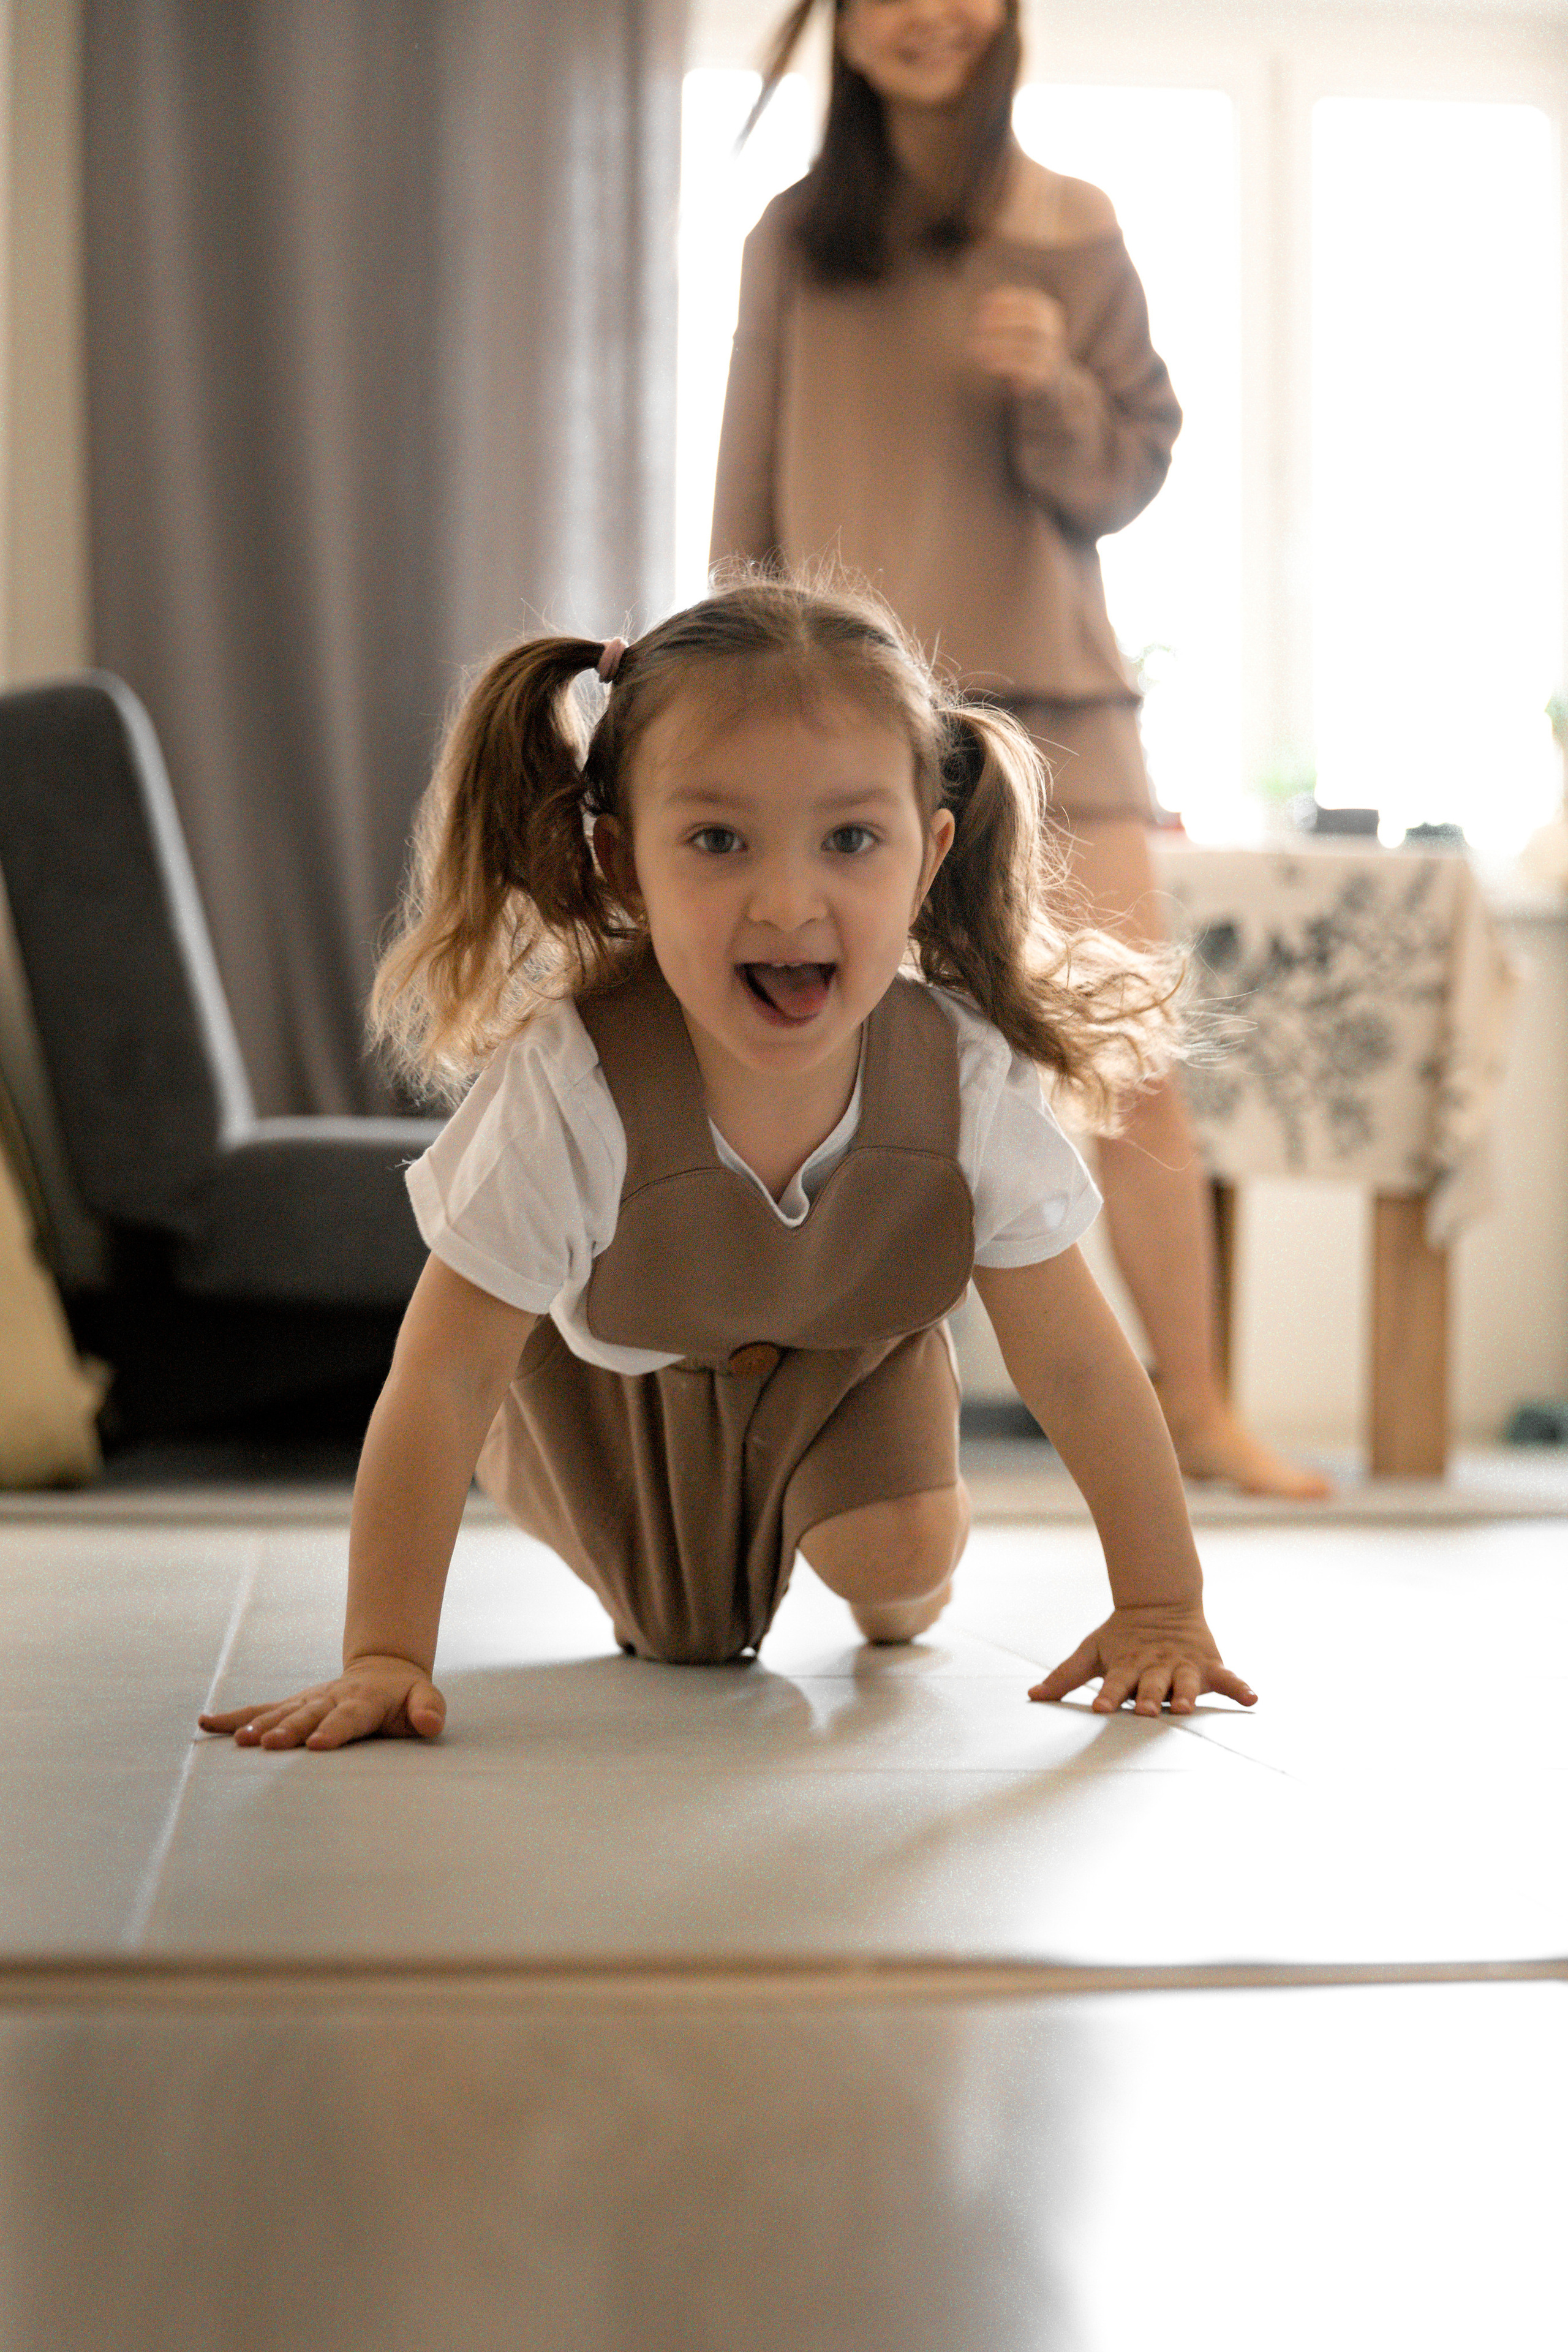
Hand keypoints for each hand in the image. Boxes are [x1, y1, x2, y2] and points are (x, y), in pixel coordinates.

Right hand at [198, 1653, 446, 1750]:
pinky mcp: (293, 1705)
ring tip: (238, 1740)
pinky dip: (234, 1717)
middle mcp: (331, 1698)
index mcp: (364, 1701)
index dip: (334, 1730)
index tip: (317, 1745)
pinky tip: (206, 1724)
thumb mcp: (425, 1699)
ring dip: (259, 1725)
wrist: (384, 1671)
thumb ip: (429, 1709)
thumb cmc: (406, 1697)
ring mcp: (309, 1700)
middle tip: (268, 1745)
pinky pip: (261, 1710)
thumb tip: (432, 1722)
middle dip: (289, 1730)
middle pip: (308, 1715)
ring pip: (281, 1712)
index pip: (349, 1718)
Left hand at [968, 284, 1068, 394]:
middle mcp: (1054, 332)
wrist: (1051, 379)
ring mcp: (1051, 354)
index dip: (1006, 301)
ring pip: (1024, 346)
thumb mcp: (1020, 325)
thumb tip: (984, 303)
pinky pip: (1023, 367)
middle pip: (1031, 321)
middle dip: (1002, 320)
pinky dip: (1002, 363)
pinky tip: (987, 363)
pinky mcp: (1044, 375)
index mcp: (1049, 314)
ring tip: (976, 346)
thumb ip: (1007, 313)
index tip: (981, 304)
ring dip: (997, 345)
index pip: (1030, 302)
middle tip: (977, 323)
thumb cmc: (1026, 347)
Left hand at [1030, 1605, 1256, 1715]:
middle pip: (1152, 1684)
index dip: (1109, 1696)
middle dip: (1151, 1697)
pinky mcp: (1208, 1664)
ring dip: (1188, 1694)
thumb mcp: (1091, 1653)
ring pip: (1186, 1681)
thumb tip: (1031, 1695)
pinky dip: (1239, 1687)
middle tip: (1149, 1710)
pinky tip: (1252, 1699)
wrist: (1160, 1602)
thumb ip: (1064, 1677)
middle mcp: (1156, 1666)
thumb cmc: (1121, 1637)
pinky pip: (1227, 1678)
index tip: (1100, 1709)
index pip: (1114, 1683)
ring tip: (1189, 1707)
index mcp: (1127, 1665)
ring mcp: (1183, 1665)